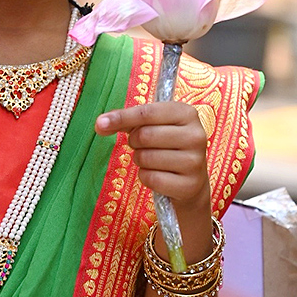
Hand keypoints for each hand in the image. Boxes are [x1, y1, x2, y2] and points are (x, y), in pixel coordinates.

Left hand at [95, 101, 209, 213]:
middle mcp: (196, 135)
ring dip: (140, 160)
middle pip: (145, 135)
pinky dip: (146, 177)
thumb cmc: (165, 145)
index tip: (100, 123)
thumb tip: (101, 124)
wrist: (190, 179)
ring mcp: (195, 161)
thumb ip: (127, 120)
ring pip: (146, 158)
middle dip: (134, 142)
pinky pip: (150, 178)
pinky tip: (159, 175)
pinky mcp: (190, 185)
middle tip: (141, 145)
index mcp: (186, 113)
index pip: (147, 112)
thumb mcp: (152, 126)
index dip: (121, 117)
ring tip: (153, 160)